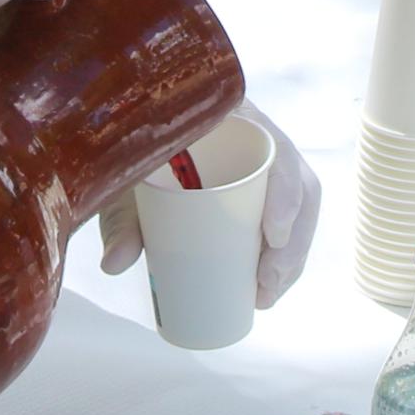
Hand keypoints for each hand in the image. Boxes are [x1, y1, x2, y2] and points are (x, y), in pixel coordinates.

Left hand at [97, 96, 322, 306]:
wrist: (139, 128)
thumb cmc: (140, 147)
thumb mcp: (129, 178)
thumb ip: (121, 218)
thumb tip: (113, 265)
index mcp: (235, 120)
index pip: (278, 151)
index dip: (286, 192)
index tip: (274, 235)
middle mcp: (260, 139)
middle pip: (299, 185)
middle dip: (294, 242)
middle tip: (265, 286)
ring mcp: (265, 162)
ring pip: (300, 205)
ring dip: (292, 254)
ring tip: (266, 294)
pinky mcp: (261, 187)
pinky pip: (289, 215)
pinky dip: (286, 252)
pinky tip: (270, 282)